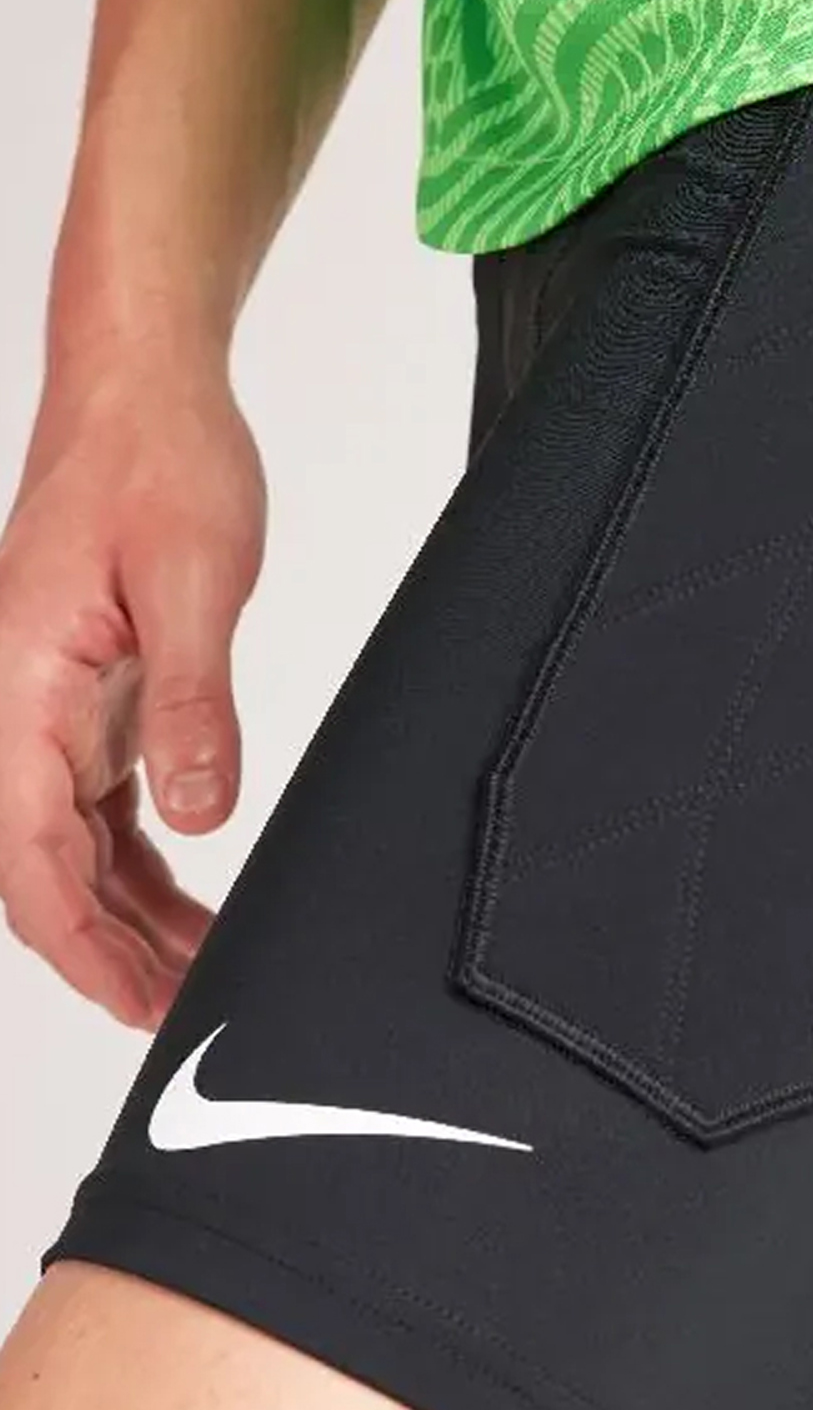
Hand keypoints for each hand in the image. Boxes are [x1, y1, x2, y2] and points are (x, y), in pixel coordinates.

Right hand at [0, 359, 265, 1029]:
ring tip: (197, 973)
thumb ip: (190, 705)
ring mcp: (41, 707)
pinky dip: (134, 867)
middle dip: (107, 954)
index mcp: (16, 689)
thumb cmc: (159, 463)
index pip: (30, 858)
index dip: (84, 950)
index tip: (141, 1011)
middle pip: (40, 870)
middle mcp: (11, 708)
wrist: (141, 392)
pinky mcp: (80, 698)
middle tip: (184, 1017)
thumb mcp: (193, 583)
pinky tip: (182, 904)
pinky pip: (92, 808)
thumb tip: (198, 817)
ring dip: (126, 917)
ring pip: (66, 848)